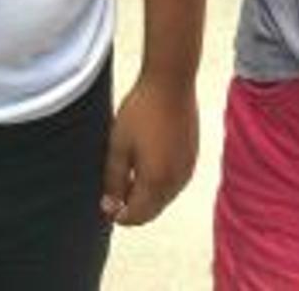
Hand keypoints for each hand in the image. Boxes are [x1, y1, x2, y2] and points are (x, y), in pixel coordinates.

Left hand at [100, 75, 197, 226]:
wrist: (171, 82)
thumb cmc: (140, 111)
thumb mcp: (118, 145)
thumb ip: (114, 180)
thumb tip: (110, 206)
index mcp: (156, 182)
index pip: (137, 216)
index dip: (118, 215)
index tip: (105, 201)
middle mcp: (176, 181)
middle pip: (152, 210)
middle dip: (133, 206)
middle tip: (115, 188)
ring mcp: (188, 169)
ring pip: (165, 197)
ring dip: (147, 194)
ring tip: (129, 172)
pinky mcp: (193, 156)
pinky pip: (175, 181)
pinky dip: (160, 182)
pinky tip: (148, 161)